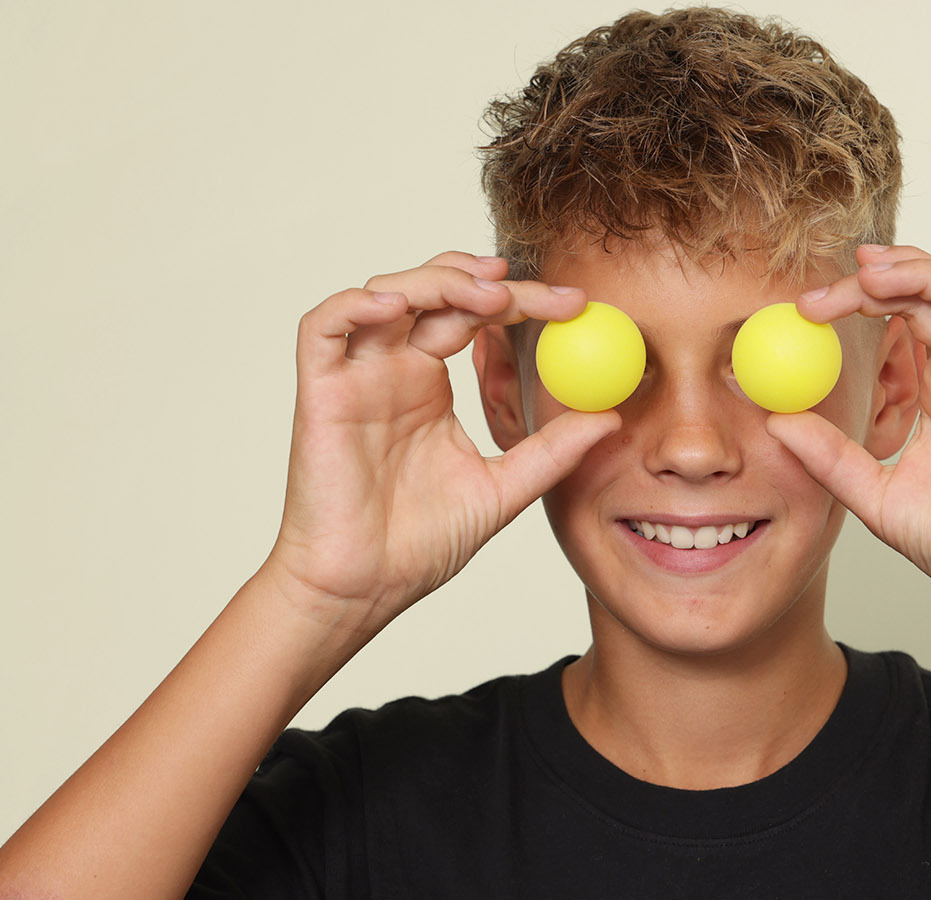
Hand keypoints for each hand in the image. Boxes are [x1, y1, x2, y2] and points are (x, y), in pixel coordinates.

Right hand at [262, 252, 618, 632]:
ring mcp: (356, 376)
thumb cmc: (418, 544)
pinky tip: (398, 307)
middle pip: (435, 293)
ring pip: (386, 294)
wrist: (365, 587)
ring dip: (437, 281)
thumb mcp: (505, 488)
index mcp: (430, 385)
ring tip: (490, 297)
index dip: (524, 302)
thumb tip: (611, 417)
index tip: (576, 305)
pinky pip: (323, 327)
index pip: (476, 319)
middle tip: (539, 293)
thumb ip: (553, 451)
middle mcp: (393, 369)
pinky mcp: (319, 391)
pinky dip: (356, 305)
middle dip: (485, 281)